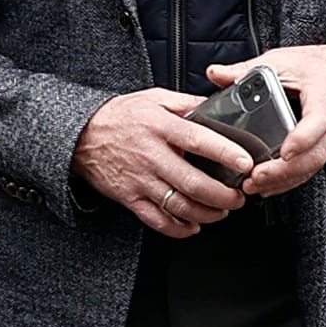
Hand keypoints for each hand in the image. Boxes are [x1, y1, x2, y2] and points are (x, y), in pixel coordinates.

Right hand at [76, 88, 255, 235]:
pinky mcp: (130, 198)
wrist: (80, 135)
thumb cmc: (119, 117)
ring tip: (222, 211)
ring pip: (180, 206)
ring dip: (208, 213)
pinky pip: (157, 221)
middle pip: (194, 183)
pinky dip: (179, 228)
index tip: (245, 163)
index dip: (225, 153)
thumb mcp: (153, 98)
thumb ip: (185, 103)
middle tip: (239, 196)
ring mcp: (140, 180)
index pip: (199, 141)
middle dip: (224, 195)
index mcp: (160, 127)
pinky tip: (193, 225)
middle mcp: (151, 156)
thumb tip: (216, 107)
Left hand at [217, 39, 325, 195]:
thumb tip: (215, 73)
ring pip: (312, 166)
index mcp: (323, 97)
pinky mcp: (325, 148)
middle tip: (256, 177)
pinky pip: (310, 169)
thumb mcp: (283, 60)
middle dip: (284, 171)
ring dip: (284, 180)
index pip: (319, 122)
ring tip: (255, 186)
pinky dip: (289, 181)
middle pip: (313, 155)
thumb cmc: (318, 66)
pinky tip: (267, 187)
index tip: (285, 152)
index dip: (303, 139)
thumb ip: (248, 69)